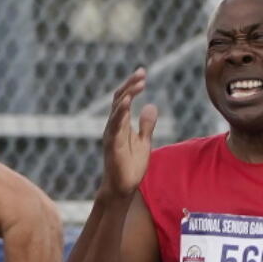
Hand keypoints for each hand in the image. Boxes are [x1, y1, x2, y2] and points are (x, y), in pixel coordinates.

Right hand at [102, 67, 157, 196]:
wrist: (122, 188)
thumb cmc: (130, 167)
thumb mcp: (144, 142)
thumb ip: (146, 125)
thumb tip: (151, 105)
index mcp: (120, 124)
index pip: (124, 99)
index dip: (132, 86)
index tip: (143, 73)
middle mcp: (113, 126)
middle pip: (119, 99)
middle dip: (130, 85)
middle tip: (142, 73)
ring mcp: (111, 135)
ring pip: (117, 109)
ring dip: (128, 94)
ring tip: (139, 83)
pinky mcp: (112, 144)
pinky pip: (115, 125)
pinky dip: (120, 112)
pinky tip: (128, 101)